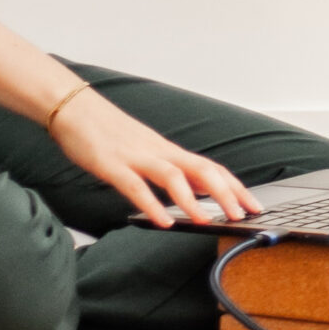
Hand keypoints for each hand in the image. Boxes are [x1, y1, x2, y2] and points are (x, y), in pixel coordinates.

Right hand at [48, 87, 263, 227]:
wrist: (75, 108)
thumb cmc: (108, 133)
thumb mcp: (145, 152)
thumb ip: (167, 171)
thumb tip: (192, 191)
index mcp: (169, 151)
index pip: (212, 169)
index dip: (235, 187)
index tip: (253, 206)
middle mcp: (159, 152)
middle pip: (202, 170)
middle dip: (226, 194)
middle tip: (243, 216)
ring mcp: (137, 157)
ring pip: (173, 177)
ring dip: (192, 201)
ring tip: (206, 222)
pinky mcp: (113, 164)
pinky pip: (136, 186)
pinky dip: (151, 204)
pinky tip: (163, 221)